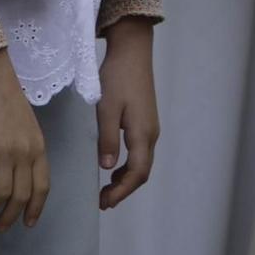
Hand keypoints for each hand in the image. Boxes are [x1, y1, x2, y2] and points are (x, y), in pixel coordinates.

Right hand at [0, 49, 49, 230]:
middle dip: (11, 216)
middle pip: (22, 195)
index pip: (43, 186)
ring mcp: (5, 150)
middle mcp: (25, 151)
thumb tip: (17, 173)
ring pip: (1, 194)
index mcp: (39, 145)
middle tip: (0, 228)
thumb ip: (25, 148)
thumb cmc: (4, 95)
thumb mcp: (25, 124)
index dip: (35, 208)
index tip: (28, 223)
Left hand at [97, 18, 158, 209]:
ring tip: (106, 189)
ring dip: (126, 179)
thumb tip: (106, 168)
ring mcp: (150, 127)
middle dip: (124, 189)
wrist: (133, 52)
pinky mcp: (146, 121)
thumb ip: (107, 139)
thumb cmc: (117, 78)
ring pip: (142, 162)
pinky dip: (128, 166)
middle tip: (103, 201)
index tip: (104, 202)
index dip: (122, 191)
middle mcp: (151, 134)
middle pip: (142, 171)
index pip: (137, 173)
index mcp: (143, 133)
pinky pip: (140, 152)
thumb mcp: (106, 108)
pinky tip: (113, 166)